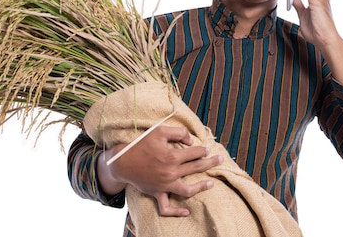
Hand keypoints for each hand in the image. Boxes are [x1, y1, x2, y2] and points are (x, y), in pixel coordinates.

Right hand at [98, 125, 222, 216]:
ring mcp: (164, 185)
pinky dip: (177, 212)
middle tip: (220, 159)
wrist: (122, 162)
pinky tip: (187, 212)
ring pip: (187, 190)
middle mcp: (170, 172)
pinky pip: (167, 208)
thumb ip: (178, 133)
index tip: (206, 148)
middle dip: (210, 163)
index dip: (202, 149)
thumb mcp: (159, 132)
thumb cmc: (141, 145)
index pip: (194, 153)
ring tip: (211, 183)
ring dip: (201, 187)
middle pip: (196, 168)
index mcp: (171, 156)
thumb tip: (191, 141)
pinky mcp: (157, 193)